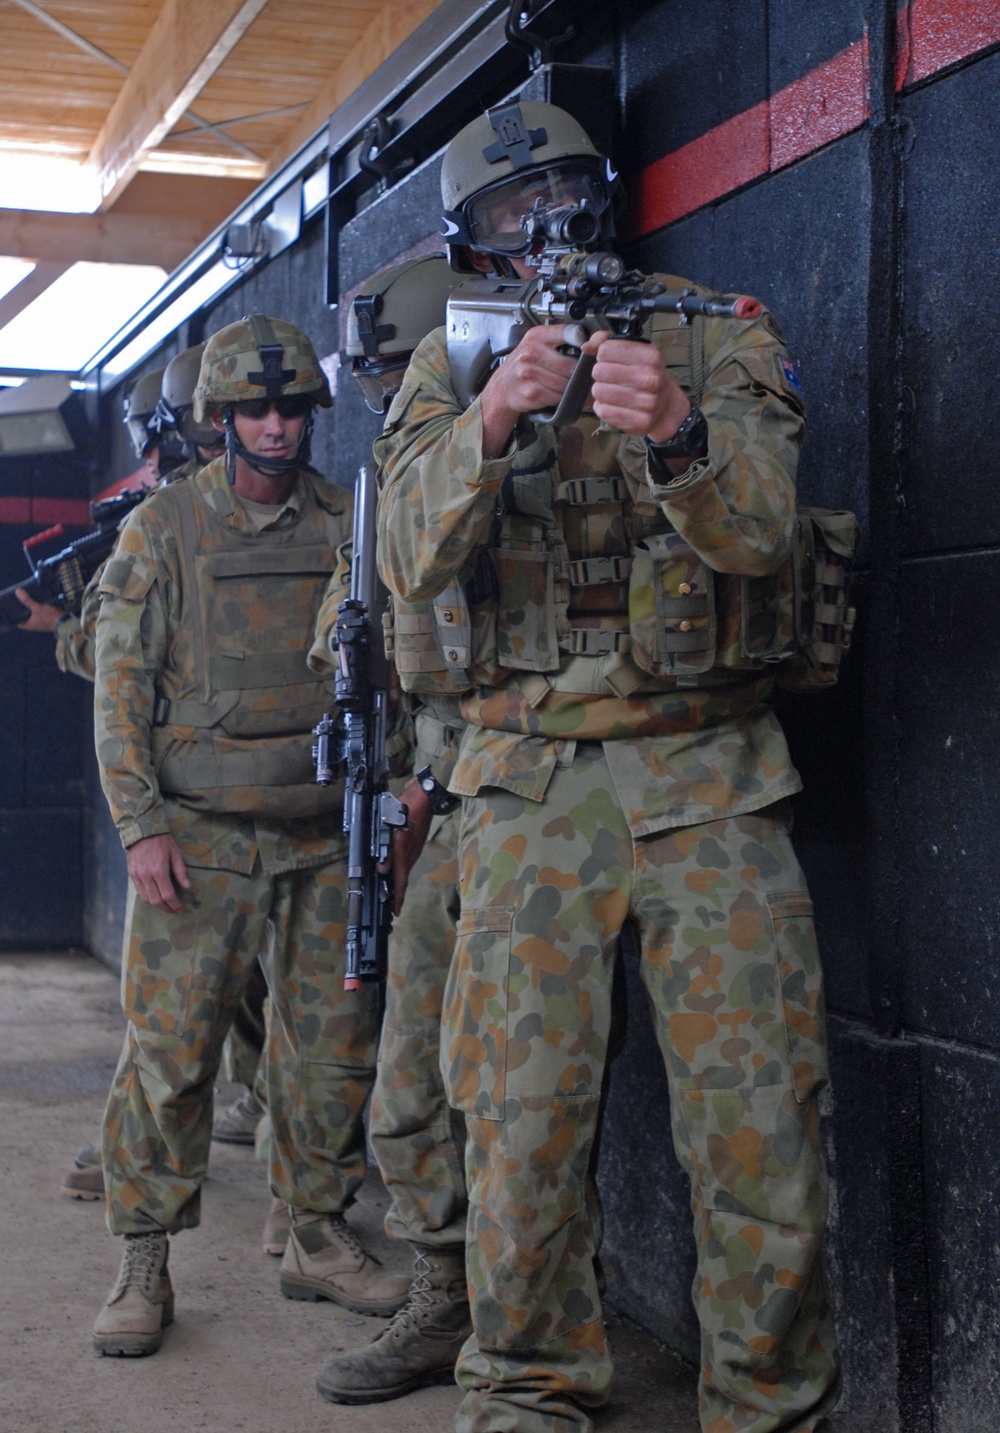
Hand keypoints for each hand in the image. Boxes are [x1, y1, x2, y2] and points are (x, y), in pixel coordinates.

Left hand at [15, 589, 62, 631]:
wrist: (65, 621)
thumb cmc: (49, 617)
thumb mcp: (37, 607)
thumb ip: (27, 600)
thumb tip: (17, 592)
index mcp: (28, 625)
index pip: (17, 620)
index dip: (13, 614)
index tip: (12, 605)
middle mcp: (33, 625)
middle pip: (24, 616)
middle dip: (22, 608)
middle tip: (19, 598)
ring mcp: (40, 622)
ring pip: (31, 614)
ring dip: (30, 607)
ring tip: (26, 597)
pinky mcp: (46, 619)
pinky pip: (38, 612)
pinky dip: (36, 607)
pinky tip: (36, 600)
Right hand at [126, 833, 191, 913]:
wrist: (142, 831)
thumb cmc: (162, 841)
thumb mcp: (176, 853)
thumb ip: (181, 871)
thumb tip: (188, 887)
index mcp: (159, 871)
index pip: (167, 895)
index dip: (175, 905)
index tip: (180, 909)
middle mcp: (146, 876)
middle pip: (156, 901)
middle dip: (166, 908)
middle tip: (174, 910)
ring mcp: (137, 876)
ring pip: (146, 898)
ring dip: (157, 905)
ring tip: (166, 905)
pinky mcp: (131, 874)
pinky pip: (139, 891)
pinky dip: (148, 897)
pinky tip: (155, 896)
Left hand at [380, 780, 432, 916]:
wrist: (425, 798)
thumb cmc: (405, 809)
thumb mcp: (390, 828)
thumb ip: (386, 850)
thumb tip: (381, 870)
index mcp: (404, 852)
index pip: (400, 880)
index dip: (397, 897)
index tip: (396, 911)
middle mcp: (411, 855)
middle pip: (403, 878)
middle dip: (398, 893)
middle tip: (392, 906)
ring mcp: (415, 850)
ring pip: (405, 870)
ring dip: (399, 883)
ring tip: (392, 892)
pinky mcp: (416, 844)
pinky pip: (408, 862)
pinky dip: (401, 871)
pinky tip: (395, 871)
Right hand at [479, 326, 578, 456]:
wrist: (502, 387)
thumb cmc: (524, 365)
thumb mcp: (537, 343)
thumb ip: (560, 338)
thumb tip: (592, 341)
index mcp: (537, 336)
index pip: (567, 332)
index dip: (583, 340)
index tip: (590, 347)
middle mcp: (531, 352)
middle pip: (570, 366)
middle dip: (578, 375)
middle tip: (581, 377)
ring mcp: (529, 373)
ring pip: (565, 384)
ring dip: (571, 389)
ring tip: (568, 387)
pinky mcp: (531, 392)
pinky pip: (557, 397)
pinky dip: (561, 399)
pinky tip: (557, 394)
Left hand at [583, 331, 691, 441]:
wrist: (666, 407)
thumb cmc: (645, 376)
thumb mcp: (634, 352)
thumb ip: (607, 342)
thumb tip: (586, 347)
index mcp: (650, 356)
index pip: (606, 349)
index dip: (603, 354)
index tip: (611, 360)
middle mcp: (650, 378)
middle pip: (599, 371)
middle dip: (600, 374)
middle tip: (609, 378)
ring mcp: (646, 402)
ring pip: (599, 391)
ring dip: (600, 391)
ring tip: (611, 391)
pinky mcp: (639, 421)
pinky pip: (603, 410)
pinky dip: (602, 407)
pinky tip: (612, 405)